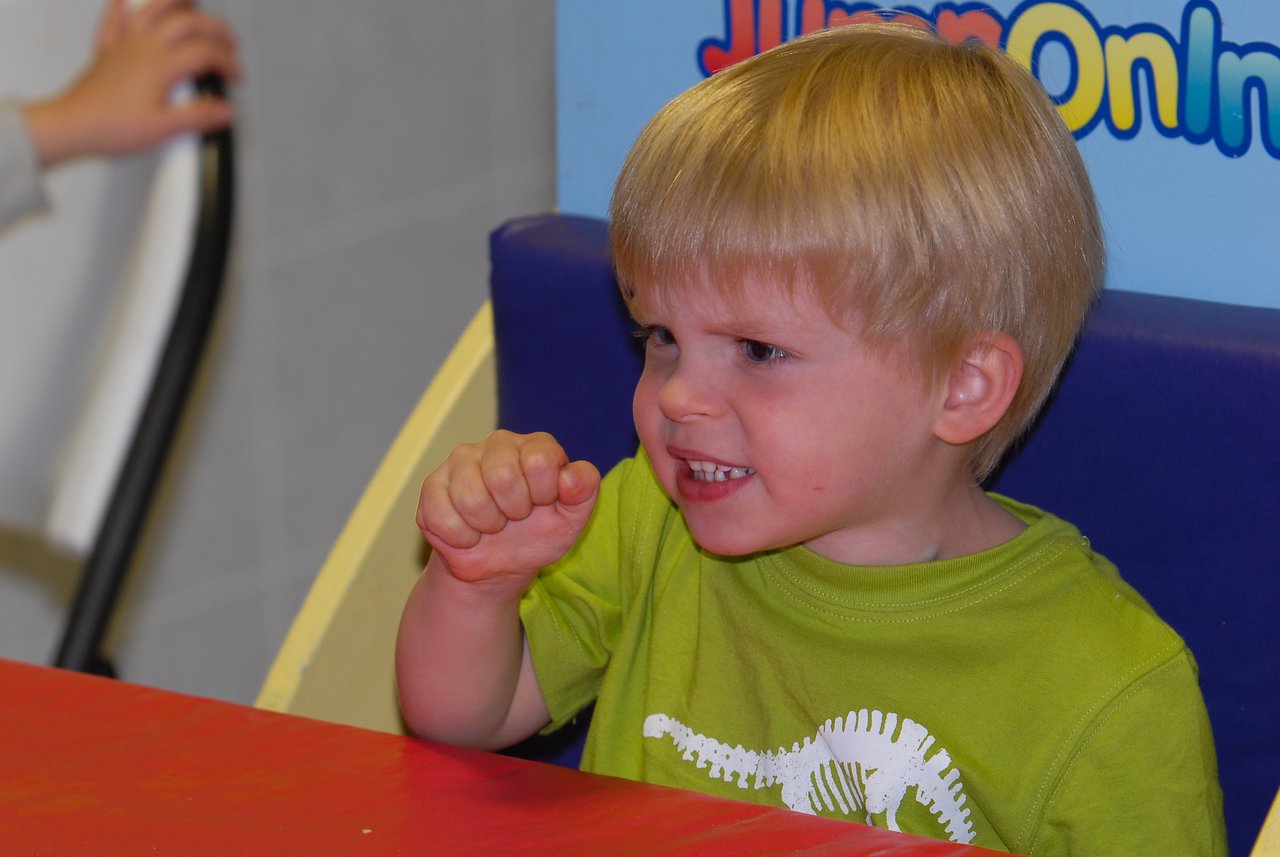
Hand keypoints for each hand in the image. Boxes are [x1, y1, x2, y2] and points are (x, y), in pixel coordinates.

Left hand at [26, 0, 241, 165]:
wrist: (73, 124)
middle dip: (216, 28)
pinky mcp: (109, 50)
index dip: (229, 62)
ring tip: (193, 5)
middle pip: (189, 22)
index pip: (207, 52)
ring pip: (154, 7)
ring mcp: (125, 44)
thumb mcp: (164, 128)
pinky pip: (115, 18)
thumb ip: (199, 116)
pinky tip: (126, 2)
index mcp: (162, 64)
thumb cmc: (112, 126)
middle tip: (229, 43)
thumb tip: (224, 109)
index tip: (235, 77)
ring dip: (177, 2)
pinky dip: (122, 7)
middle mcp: (145, 46)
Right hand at [417, 431, 599, 589]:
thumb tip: (570, 477)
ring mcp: (461, 460)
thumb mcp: (572, 519)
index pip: (539, 459)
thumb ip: (584, 491)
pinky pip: (442, 515)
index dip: (543, 493)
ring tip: (492, 525)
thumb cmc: (538, 535)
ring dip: (486, 526)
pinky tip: (469, 533)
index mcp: (535, 445)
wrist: (500, 566)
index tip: (542, 504)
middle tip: (514, 517)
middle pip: (501, 476)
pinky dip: (461, 536)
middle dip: (512, 512)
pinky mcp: (432, 484)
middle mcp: (497, 443)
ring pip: (471, 498)